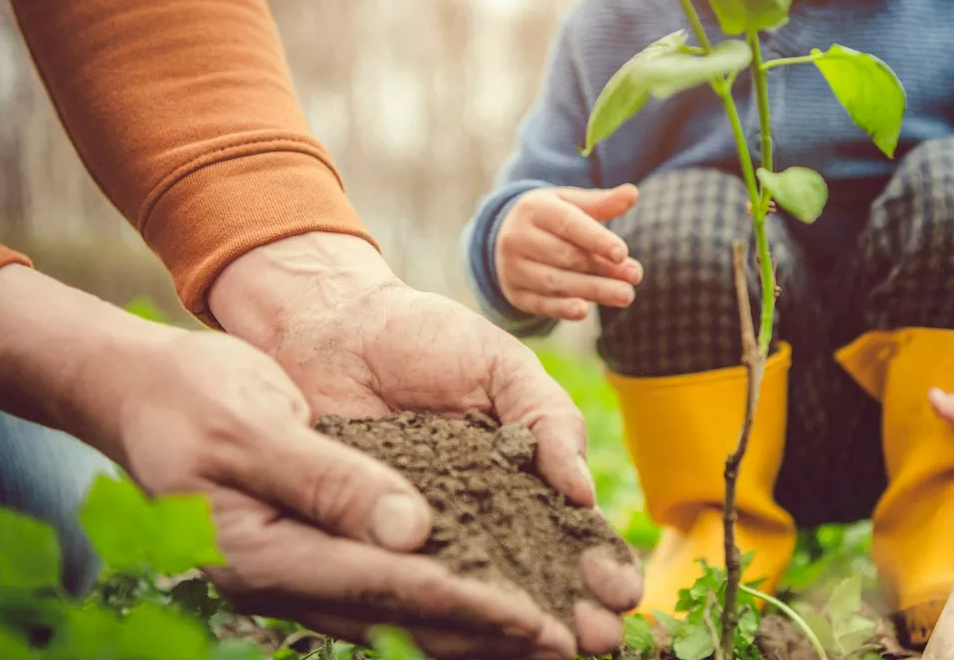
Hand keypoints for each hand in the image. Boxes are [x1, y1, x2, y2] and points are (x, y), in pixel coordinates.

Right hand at [0, 265, 608, 657]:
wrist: (145, 394)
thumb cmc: (191, 398)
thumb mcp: (252, 426)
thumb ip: (328, 480)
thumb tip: (410, 532)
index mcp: (265, 557)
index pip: (388, 588)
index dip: (468, 605)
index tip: (537, 620)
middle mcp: (286, 580)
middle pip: (405, 618)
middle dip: (489, 635)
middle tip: (569, 648)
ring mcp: (297, 573)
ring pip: (402, 611)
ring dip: (475, 626)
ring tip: (547, 637)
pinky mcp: (311, 553)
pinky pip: (386, 586)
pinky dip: (442, 594)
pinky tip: (489, 596)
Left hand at [208, 232, 641, 655]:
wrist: (331, 325)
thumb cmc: (424, 337)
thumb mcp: (501, 367)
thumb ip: (549, 421)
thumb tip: (583, 495)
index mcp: (520, 475)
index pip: (570, 532)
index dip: (599, 563)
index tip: (622, 591)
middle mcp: (477, 516)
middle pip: (533, 578)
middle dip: (570, 612)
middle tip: (597, 640)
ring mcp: (423, 535)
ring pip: (477, 594)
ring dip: (514, 628)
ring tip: (552, 652)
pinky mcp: (368, 543)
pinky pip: (404, 585)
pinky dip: (435, 614)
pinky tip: (465, 635)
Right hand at [495, 184, 643, 320]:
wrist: (505, 237)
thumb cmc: (549, 218)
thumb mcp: (569, 204)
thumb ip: (601, 203)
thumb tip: (632, 193)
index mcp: (534, 209)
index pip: (568, 225)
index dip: (597, 239)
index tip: (622, 253)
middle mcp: (518, 238)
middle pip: (565, 256)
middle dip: (602, 268)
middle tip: (635, 277)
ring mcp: (513, 267)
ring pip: (554, 281)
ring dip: (592, 290)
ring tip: (625, 295)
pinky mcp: (515, 293)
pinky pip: (540, 303)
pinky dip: (561, 309)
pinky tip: (584, 311)